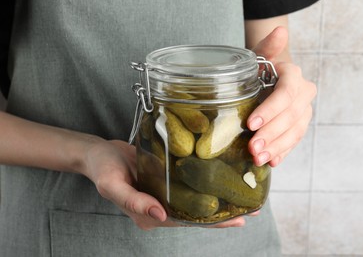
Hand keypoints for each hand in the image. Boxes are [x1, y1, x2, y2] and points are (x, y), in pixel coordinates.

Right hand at [82, 139, 249, 229]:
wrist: (98, 153)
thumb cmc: (102, 168)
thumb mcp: (112, 184)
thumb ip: (134, 201)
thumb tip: (160, 214)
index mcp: (149, 215)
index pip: (186, 221)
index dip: (212, 222)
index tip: (237, 219)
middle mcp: (160, 207)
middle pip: (195, 214)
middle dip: (223, 213)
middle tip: (251, 207)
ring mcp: (163, 194)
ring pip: (195, 200)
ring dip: (218, 198)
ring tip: (244, 195)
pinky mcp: (165, 180)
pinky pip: (188, 185)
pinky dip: (206, 184)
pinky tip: (221, 177)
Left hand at [247, 27, 316, 166]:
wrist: (265, 80)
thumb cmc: (258, 69)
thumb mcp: (258, 56)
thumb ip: (267, 47)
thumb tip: (280, 31)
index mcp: (294, 77)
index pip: (286, 94)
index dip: (270, 110)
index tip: (251, 123)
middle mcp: (303, 95)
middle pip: (290, 116)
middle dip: (271, 134)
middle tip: (253, 148)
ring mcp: (302, 113)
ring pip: (294, 132)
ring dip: (277, 147)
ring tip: (259, 159)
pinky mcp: (298, 127)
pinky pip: (294, 142)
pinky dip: (282, 152)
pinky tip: (271, 162)